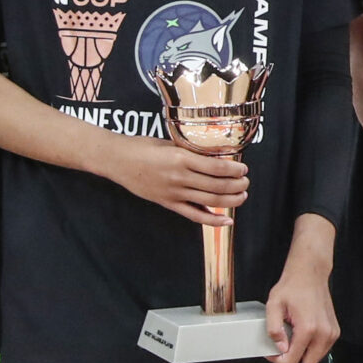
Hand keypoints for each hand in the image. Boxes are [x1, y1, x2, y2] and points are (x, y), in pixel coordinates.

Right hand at [106, 136, 248, 225]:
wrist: (117, 159)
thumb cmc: (143, 147)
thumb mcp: (171, 143)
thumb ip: (192, 152)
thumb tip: (217, 156)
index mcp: (180, 157)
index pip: (216, 166)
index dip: (235, 169)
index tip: (243, 168)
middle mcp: (178, 176)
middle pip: (217, 185)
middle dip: (238, 185)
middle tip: (246, 182)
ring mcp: (173, 192)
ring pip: (210, 201)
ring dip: (231, 200)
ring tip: (242, 196)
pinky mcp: (167, 203)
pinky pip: (193, 215)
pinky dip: (212, 220)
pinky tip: (227, 220)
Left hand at [265, 229, 340, 362]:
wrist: (310, 275)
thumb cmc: (293, 287)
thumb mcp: (273, 306)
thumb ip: (273, 330)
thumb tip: (280, 348)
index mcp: (308, 329)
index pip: (292, 362)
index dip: (278, 361)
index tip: (272, 352)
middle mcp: (324, 334)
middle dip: (292, 361)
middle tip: (281, 348)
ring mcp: (332, 334)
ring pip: (314, 360)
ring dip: (302, 355)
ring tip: (292, 338)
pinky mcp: (335, 332)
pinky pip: (321, 351)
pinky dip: (310, 348)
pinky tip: (302, 335)